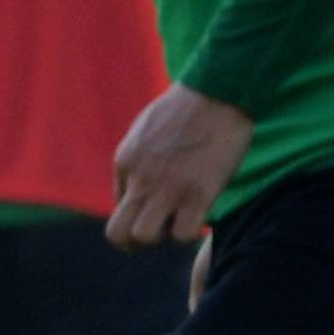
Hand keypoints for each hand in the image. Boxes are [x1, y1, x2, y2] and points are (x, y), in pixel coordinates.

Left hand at [108, 84, 250, 248]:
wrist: (215, 92)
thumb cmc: (185, 109)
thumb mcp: (142, 132)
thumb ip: (135, 163)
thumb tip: (132, 194)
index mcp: (125, 163)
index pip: (118, 207)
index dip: (136, 214)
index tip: (156, 208)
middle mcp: (141, 179)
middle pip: (118, 233)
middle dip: (134, 243)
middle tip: (157, 233)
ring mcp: (168, 188)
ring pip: (145, 237)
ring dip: (162, 238)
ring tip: (180, 223)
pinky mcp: (199, 193)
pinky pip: (184, 233)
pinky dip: (191, 233)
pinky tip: (201, 216)